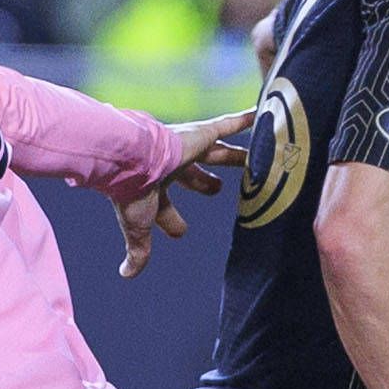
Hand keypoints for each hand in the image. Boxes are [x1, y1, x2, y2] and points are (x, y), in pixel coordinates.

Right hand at [116, 107, 252, 277]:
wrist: (130, 159)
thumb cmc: (132, 193)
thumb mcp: (138, 226)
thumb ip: (138, 251)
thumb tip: (127, 275)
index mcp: (154, 188)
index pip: (165, 207)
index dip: (172, 222)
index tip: (181, 232)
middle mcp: (170, 165)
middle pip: (193, 175)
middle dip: (205, 183)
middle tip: (217, 189)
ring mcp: (186, 148)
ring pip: (216, 151)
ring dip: (232, 156)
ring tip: (251, 157)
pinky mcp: (200, 133)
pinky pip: (227, 124)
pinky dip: (244, 119)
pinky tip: (261, 114)